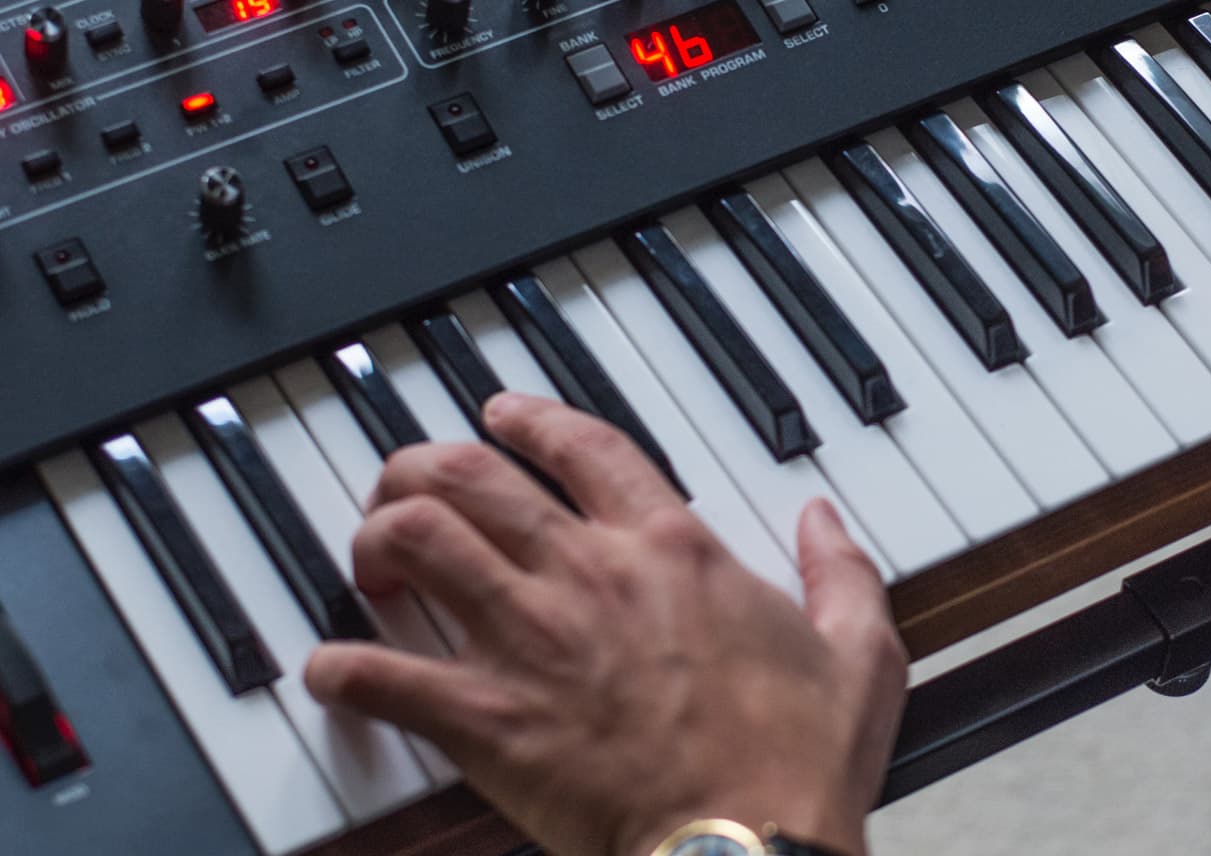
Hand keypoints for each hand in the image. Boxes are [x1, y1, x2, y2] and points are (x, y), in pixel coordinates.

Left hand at [305, 394, 904, 855]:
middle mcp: (590, 575)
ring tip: (373, 560)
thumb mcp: (859, 652)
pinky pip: (380, 675)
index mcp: (675, 550)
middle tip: (411, 485)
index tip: (503, 416)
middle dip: (423, 465)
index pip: (583, 446)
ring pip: (417, 540)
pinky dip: (341, 669)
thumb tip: (825, 522)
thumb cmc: (796, 764)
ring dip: (377, 539)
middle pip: (472, 474)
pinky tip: (332, 670)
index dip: (531, 419)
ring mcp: (530, 641)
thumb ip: (841, 572)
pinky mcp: (486, 719)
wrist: (747, 849)